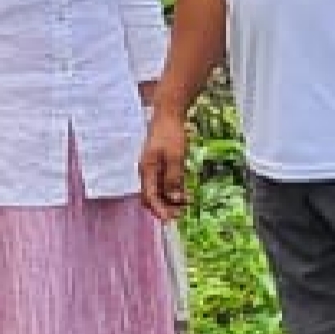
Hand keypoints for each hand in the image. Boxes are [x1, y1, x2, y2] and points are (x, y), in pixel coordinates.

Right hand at [140, 101, 191, 224]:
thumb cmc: (171, 133)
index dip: (159, 210)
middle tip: (181, 214)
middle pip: (152, 197)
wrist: (169, 113)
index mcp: (147, 170)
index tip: (171, 220)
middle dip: (165, 208)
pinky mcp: (160, 165)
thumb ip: (173, 178)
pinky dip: (174, 191)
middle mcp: (147, 171)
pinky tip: (186, 194)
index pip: (149, 197)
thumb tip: (173, 198)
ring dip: (171, 200)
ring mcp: (153, 168)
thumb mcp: (175, 156)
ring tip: (187, 204)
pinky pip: (165, 184)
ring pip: (159, 192)